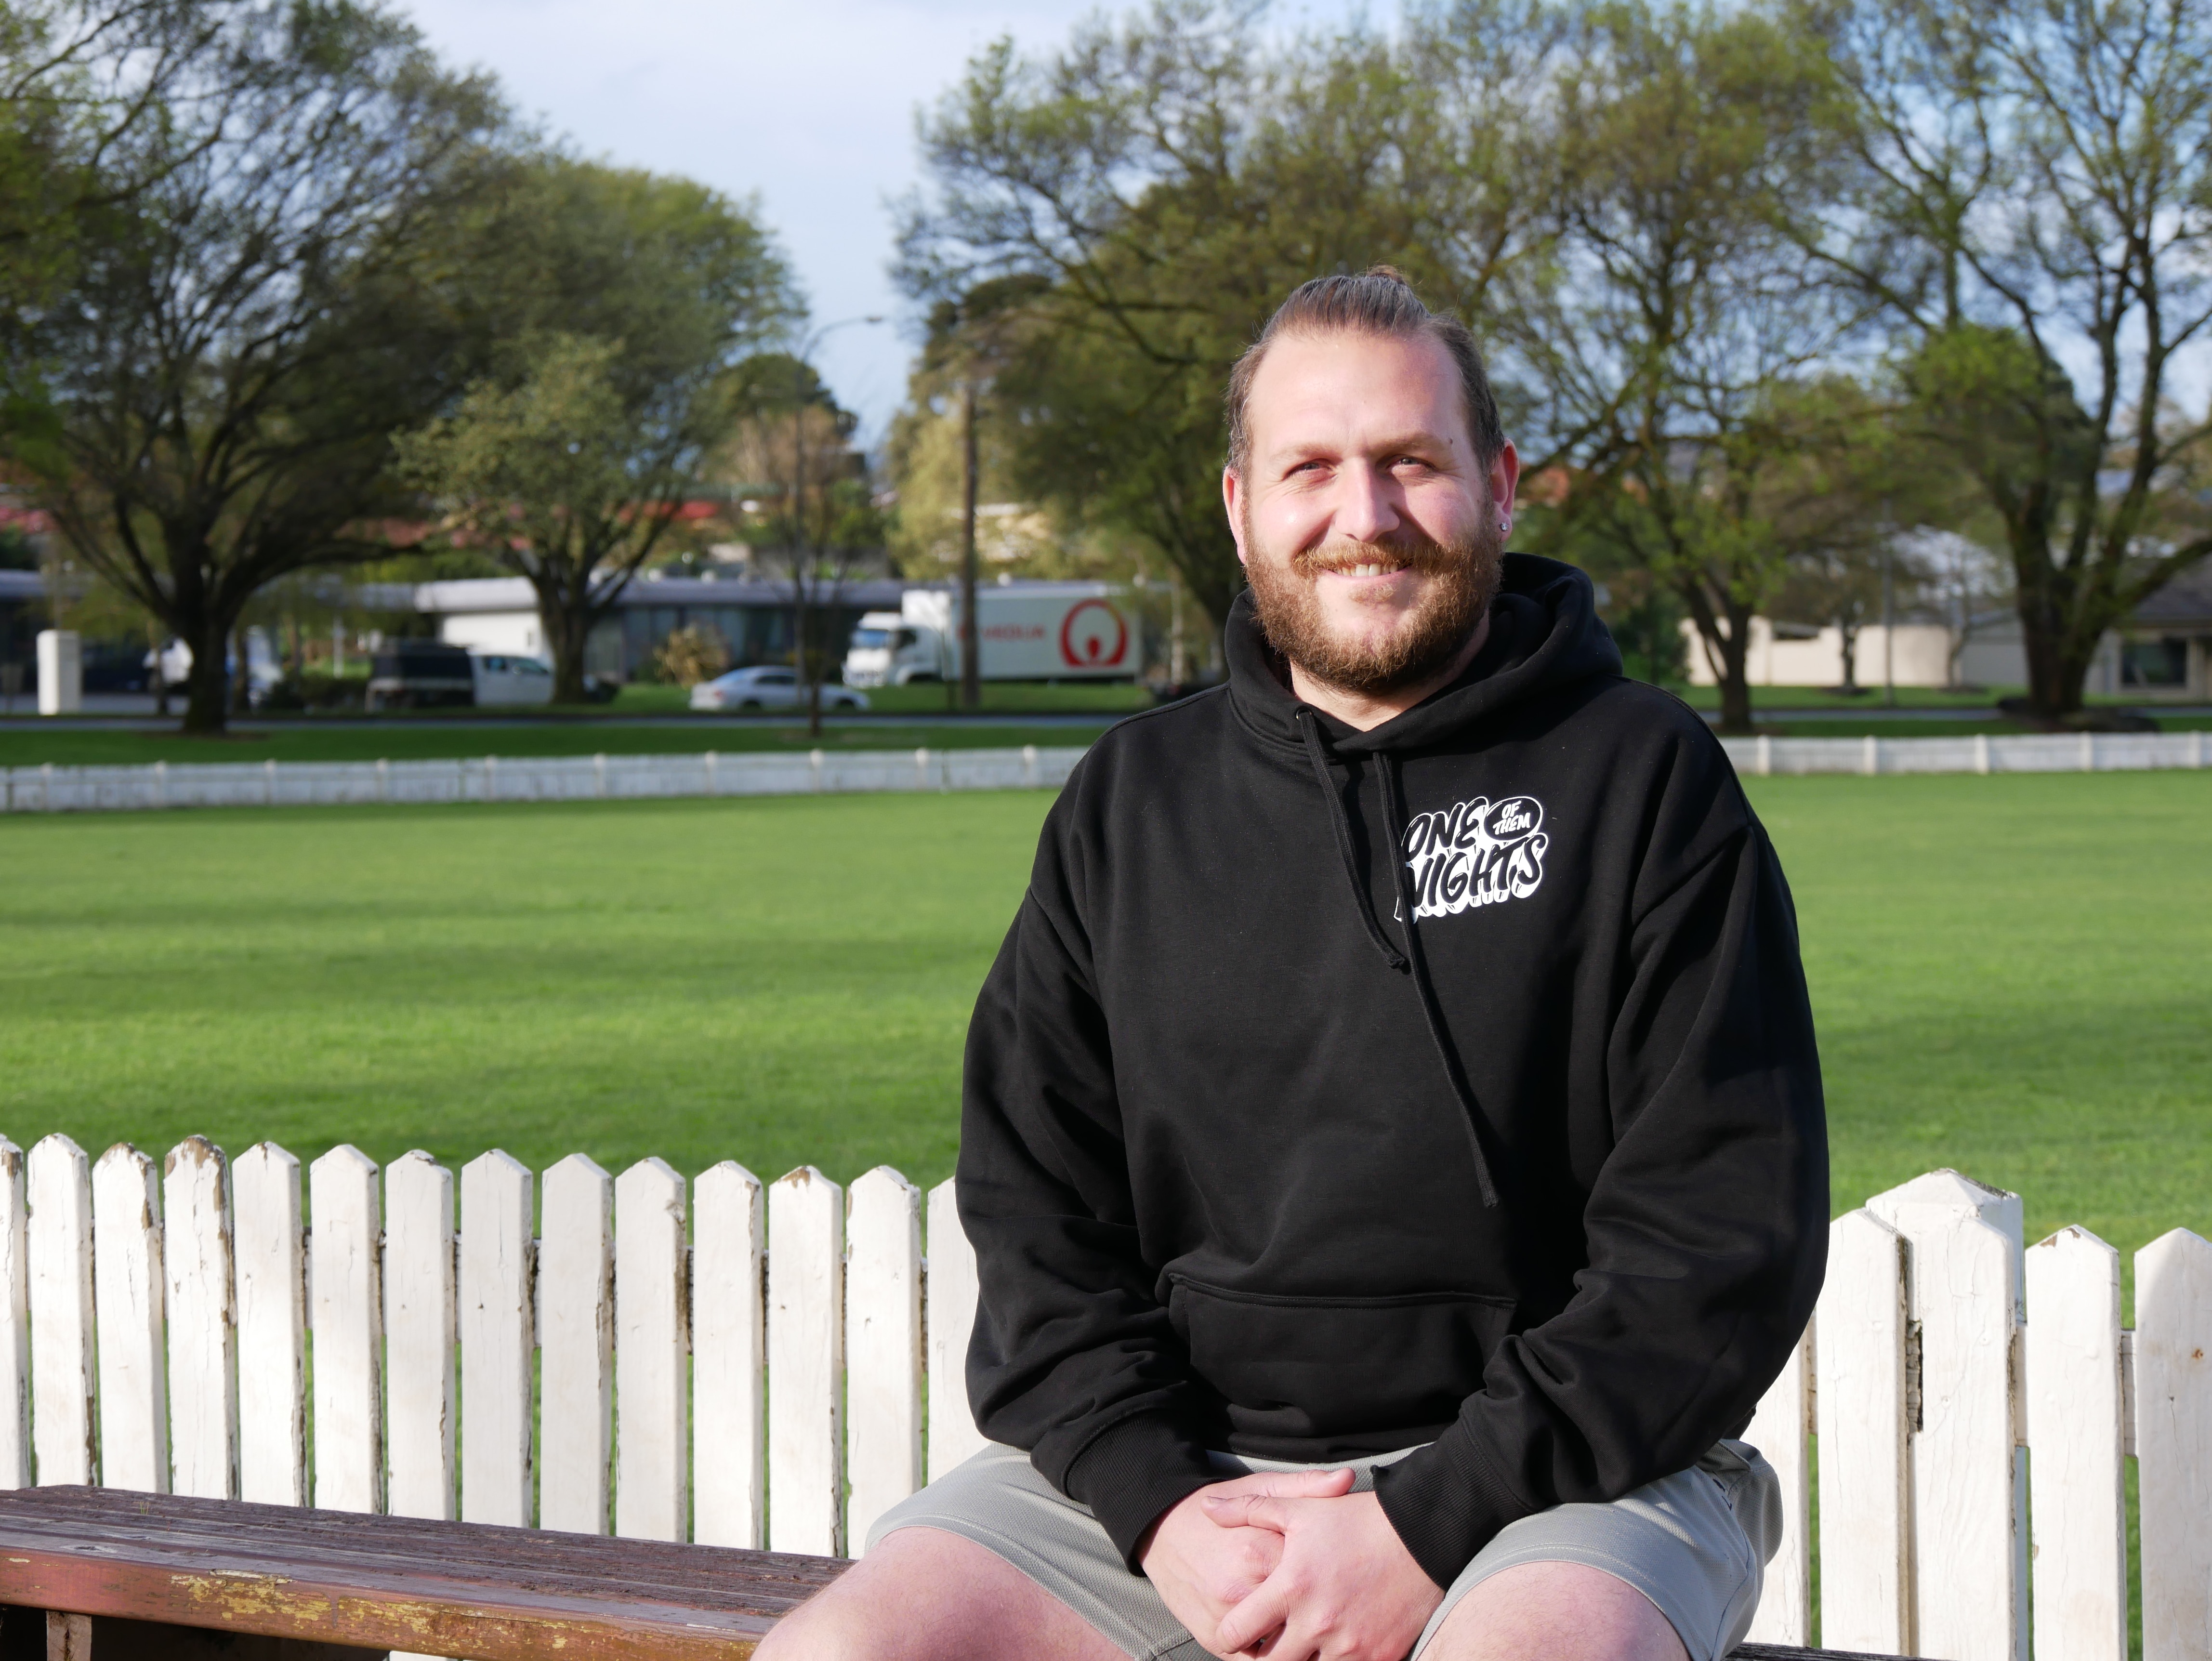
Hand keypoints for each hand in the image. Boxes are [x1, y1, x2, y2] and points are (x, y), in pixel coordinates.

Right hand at [1138, 1467, 1355, 1655]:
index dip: (1333, 1579)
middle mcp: (1246, 1589)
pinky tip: (1278, 1637)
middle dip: (1316, 1616)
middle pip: (1301, 1618)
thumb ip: (1305, 1486)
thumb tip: (1347, 1479)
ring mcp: (1227, 1618)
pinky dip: (1269, 1654)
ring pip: (1281, 1646)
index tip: (1341, 1578)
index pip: (1317, 1578)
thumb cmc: (1216, 1511)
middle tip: (1330, 1611)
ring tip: (1306, 1625)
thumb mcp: (1259, 1488)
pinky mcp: (1213, 1640)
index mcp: (1264, 1551)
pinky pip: (1254, 1659)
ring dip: (1296, 1641)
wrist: (1160, 1530)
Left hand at [1201, 1486, 1442, 1660]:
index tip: (1235, 1631)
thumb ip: (1247, 1509)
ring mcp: (1350, 1645)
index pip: (1238, 1633)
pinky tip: (1336, 1644)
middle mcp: (1317, 1623)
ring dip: (1302, 1659)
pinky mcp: (1379, 1657)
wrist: (1421, 1536)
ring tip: (1305, 1641)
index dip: (1230, 1635)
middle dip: (1264, 1656)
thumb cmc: (1356, 1520)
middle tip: (1270, 1641)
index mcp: (1292, 1588)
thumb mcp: (1298, 1508)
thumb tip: (1207, 1507)